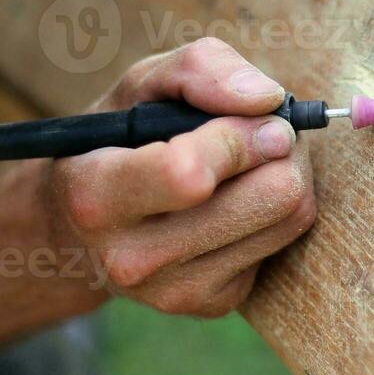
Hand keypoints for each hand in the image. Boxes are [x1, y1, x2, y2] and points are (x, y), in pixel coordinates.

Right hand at [46, 37, 315, 316]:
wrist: (82, 227)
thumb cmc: (120, 138)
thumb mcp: (141, 84)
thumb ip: (200, 70)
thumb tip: (267, 100)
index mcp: (96, 195)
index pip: (191, 174)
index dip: (242, 136)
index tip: (259, 114)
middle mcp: (130, 258)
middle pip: (272, 195)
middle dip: (281, 148)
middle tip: (266, 131)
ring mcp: (172, 291)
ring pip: (291, 218)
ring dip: (288, 174)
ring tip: (255, 160)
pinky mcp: (210, 304)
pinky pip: (284, 245)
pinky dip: (275, 213)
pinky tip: (241, 200)